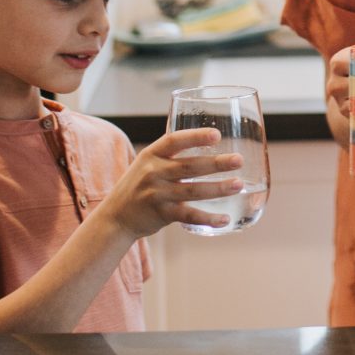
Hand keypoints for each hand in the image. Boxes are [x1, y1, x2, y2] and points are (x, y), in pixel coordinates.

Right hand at [102, 127, 244, 238]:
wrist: (115, 216)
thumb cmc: (139, 185)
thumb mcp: (147, 163)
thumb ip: (171, 155)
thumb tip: (208, 143)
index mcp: (151, 154)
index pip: (174, 141)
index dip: (196, 137)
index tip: (217, 135)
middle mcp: (153, 172)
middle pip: (189, 166)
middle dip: (216, 163)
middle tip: (238, 160)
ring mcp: (157, 194)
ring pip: (192, 191)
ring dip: (218, 188)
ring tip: (238, 185)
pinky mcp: (161, 214)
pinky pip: (189, 216)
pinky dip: (208, 218)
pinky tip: (225, 219)